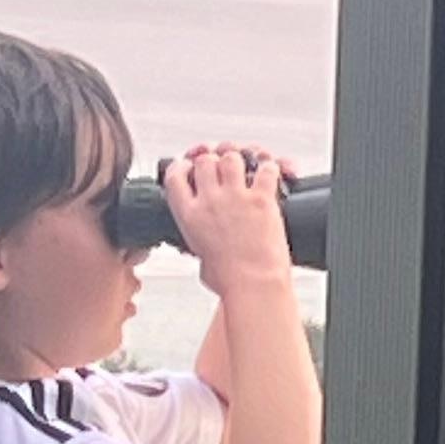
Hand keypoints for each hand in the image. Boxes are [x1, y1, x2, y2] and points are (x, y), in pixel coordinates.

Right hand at [163, 143, 295, 296]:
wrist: (253, 285)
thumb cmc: (230, 280)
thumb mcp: (202, 263)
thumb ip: (202, 250)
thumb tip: (207, 256)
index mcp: (190, 216)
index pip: (175, 177)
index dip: (182, 167)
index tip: (188, 167)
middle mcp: (209, 201)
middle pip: (205, 161)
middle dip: (213, 161)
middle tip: (220, 169)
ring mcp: (235, 197)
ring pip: (231, 158)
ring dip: (239, 161)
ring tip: (244, 170)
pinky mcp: (260, 199)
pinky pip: (265, 169)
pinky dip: (269, 169)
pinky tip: (269, 174)